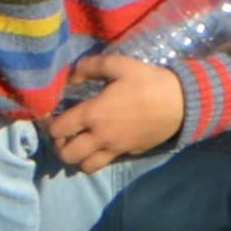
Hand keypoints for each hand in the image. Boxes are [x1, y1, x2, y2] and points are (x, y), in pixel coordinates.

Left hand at [40, 55, 185, 170]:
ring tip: (78, 143)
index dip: (49, 124)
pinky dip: (96, 158)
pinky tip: (99, 143)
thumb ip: (89, 67)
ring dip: (76, 157)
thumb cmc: (148, 82)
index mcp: (94, 113)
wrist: (182, 102)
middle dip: (59, 145)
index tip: (50, 116)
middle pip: (67, 155)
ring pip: (85, 166)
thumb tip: (70, 77)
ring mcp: (116, 148)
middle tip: (63, 133)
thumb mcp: (118, 65)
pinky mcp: (129, 152)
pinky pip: (105, 163)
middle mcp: (101, 136)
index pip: (58, 129)